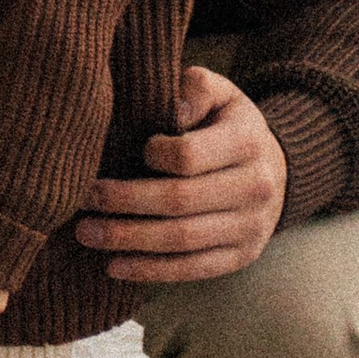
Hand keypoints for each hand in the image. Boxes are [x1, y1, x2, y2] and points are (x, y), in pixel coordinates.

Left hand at [74, 63, 287, 282]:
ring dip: (129, 240)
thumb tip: (174, 108)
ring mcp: (250, 228)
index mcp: (247, 142)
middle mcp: (255, 188)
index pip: (189, 156)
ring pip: (182, 240)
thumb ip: (196, 87)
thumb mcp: (221, 93)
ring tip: (86, 234)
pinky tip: (114, 266)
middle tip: (82, 198)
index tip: (130, 150)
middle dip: (124, 202)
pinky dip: (152, 271)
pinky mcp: (241, 256)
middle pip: (179, 201)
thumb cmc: (228, 125)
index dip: (153, 155)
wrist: (276, 168)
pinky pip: (194, 269)